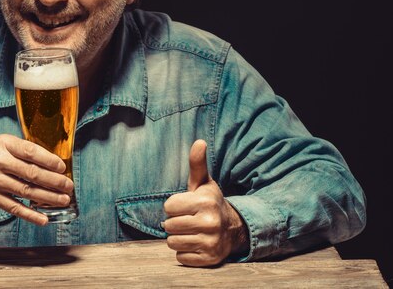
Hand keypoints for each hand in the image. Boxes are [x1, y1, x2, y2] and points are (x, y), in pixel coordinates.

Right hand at [0, 134, 73, 225]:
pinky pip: (14, 207)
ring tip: (63, 200)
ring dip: (48, 197)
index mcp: (4, 144)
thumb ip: (24, 150)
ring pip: (26, 191)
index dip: (49, 160)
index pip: (30, 151)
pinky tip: (44, 218)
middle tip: (68, 186)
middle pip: (31, 173)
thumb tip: (52, 163)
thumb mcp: (3, 143)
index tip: (62, 167)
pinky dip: (30, 214)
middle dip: (54, 181)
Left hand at [163, 139, 247, 265]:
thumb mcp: (203, 183)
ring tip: (191, 231)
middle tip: (188, 219)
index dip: (174, 206)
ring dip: (178, 238)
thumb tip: (199, 141)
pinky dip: (185, 252)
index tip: (186, 206)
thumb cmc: (209, 203)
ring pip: (172, 243)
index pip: (168, 207)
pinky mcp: (210, 259)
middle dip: (175, 222)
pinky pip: (181, 258)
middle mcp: (210, 222)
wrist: (232, 228)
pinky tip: (196, 243)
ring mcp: (211, 242)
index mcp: (205, 202)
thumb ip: (197, 164)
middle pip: (168, 226)